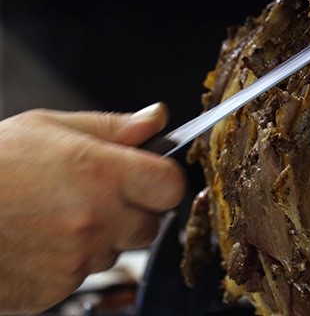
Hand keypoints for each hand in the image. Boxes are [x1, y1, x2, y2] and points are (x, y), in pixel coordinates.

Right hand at [0, 103, 185, 313]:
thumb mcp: (47, 127)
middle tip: (92, 197)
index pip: (171, 187)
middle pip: (151, 225)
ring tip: (53, 217)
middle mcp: (97, 219)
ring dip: (99, 239)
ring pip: (116, 253)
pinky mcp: (56, 290)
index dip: (162, 182)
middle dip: (132, 213)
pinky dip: (67, 265)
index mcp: (102, 173)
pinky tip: (37, 242)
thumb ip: (112, 127)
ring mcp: (77, 259)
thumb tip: (157, 118)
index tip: (148, 177)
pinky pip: (82, 278)